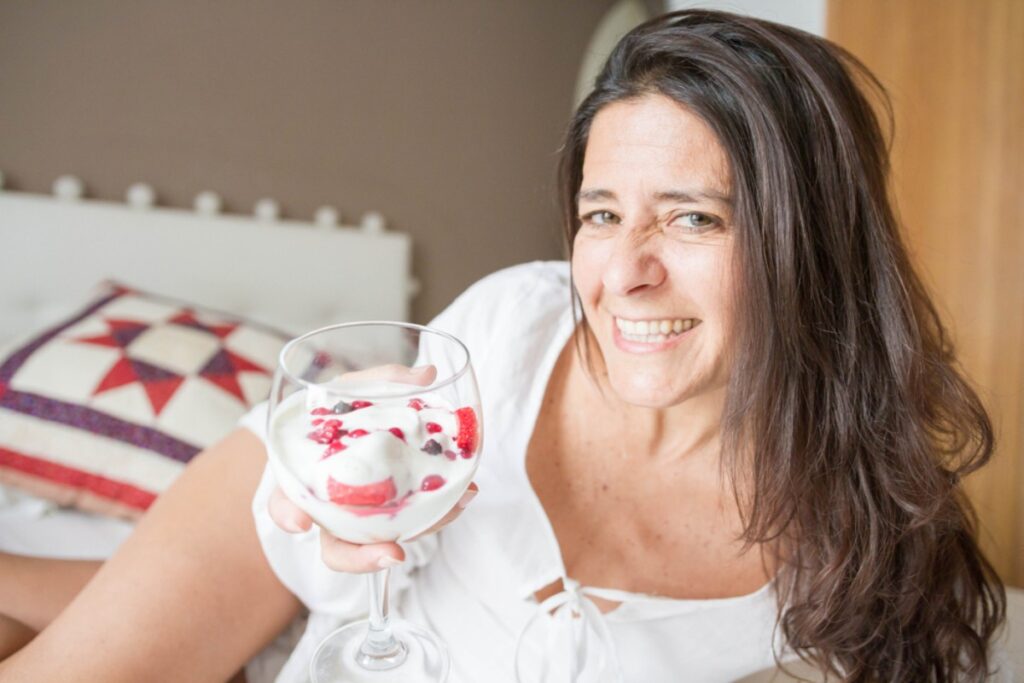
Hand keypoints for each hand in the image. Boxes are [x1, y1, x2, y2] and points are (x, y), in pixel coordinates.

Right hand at [267, 363, 478, 572]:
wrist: (362, 425)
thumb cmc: (344, 410)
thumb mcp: (356, 389)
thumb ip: (384, 381)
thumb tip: (427, 375)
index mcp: (304, 479)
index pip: (284, 503)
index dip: (289, 515)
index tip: (300, 522)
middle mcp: (331, 511)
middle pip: (335, 549)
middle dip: (361, 559)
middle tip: (392, 554)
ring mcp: (364, 521)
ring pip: (383, 543)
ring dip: (421, 530)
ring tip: (456, 503)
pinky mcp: (395, 519)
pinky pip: (413, 525)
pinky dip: (441, 511)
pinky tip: (464, 493)